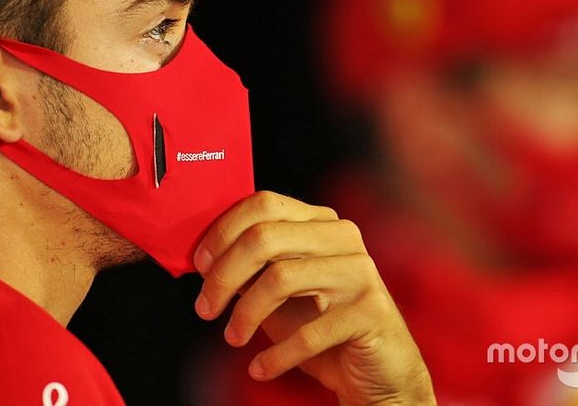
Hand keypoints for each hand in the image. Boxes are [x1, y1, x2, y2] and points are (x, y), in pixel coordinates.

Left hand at [193, 191, 434, 404]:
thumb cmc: (322, 328)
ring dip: (245, 314)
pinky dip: (276, 354)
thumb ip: (251, 269)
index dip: (223, 232)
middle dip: (223, 275)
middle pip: (265, 237)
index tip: (199, 265)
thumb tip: (204, 260)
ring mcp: (359, 272)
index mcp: (320, 222)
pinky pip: (309, 331)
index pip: (264, 204)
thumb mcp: (279, 293)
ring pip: (281, 278)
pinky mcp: (371, 311)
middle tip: (205, 308)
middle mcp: (342, 237)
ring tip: (233, 338)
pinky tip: (260, 367)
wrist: (378, 373)